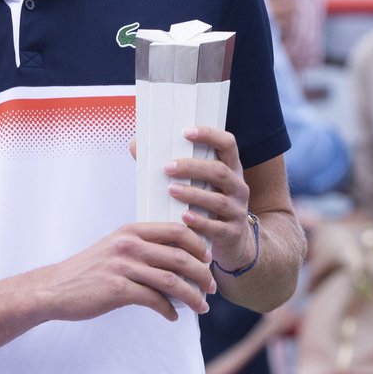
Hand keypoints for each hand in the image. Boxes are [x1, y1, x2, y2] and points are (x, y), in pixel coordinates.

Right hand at [35, 221, 215, 322]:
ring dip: (193, 296)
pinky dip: (169, 310)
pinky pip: (155, 300)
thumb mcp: (113, 249)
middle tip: (211, 289)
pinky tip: (173, 316)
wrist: (54, 289)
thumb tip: (177, 260)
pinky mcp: (117, 290)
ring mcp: (122, 267)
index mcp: (130, 231)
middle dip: (203, 275)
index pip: (176, 230)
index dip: (199, 245)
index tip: (207, 260)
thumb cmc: (88, 271)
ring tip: (202, 307)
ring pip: (172, 281)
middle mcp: (128, 245)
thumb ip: (141, 248)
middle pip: (181, 257)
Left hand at [166, 126, 255, 272]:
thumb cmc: (205, 204)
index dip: (210, 135)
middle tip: (166, 167)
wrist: (233, 241)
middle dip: (192, 167)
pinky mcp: (232, 233)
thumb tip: (135, 145)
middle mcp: (237, 187)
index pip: (227, 144)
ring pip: (218, 200)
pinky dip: (200, 222)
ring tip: (171, 190)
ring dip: (193, 194)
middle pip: (220, 171)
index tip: (186, 132)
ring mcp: (237, 210)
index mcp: (230, 169)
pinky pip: (217, 227)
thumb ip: (170, 165)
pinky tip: (184, 217)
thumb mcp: (197, 182)